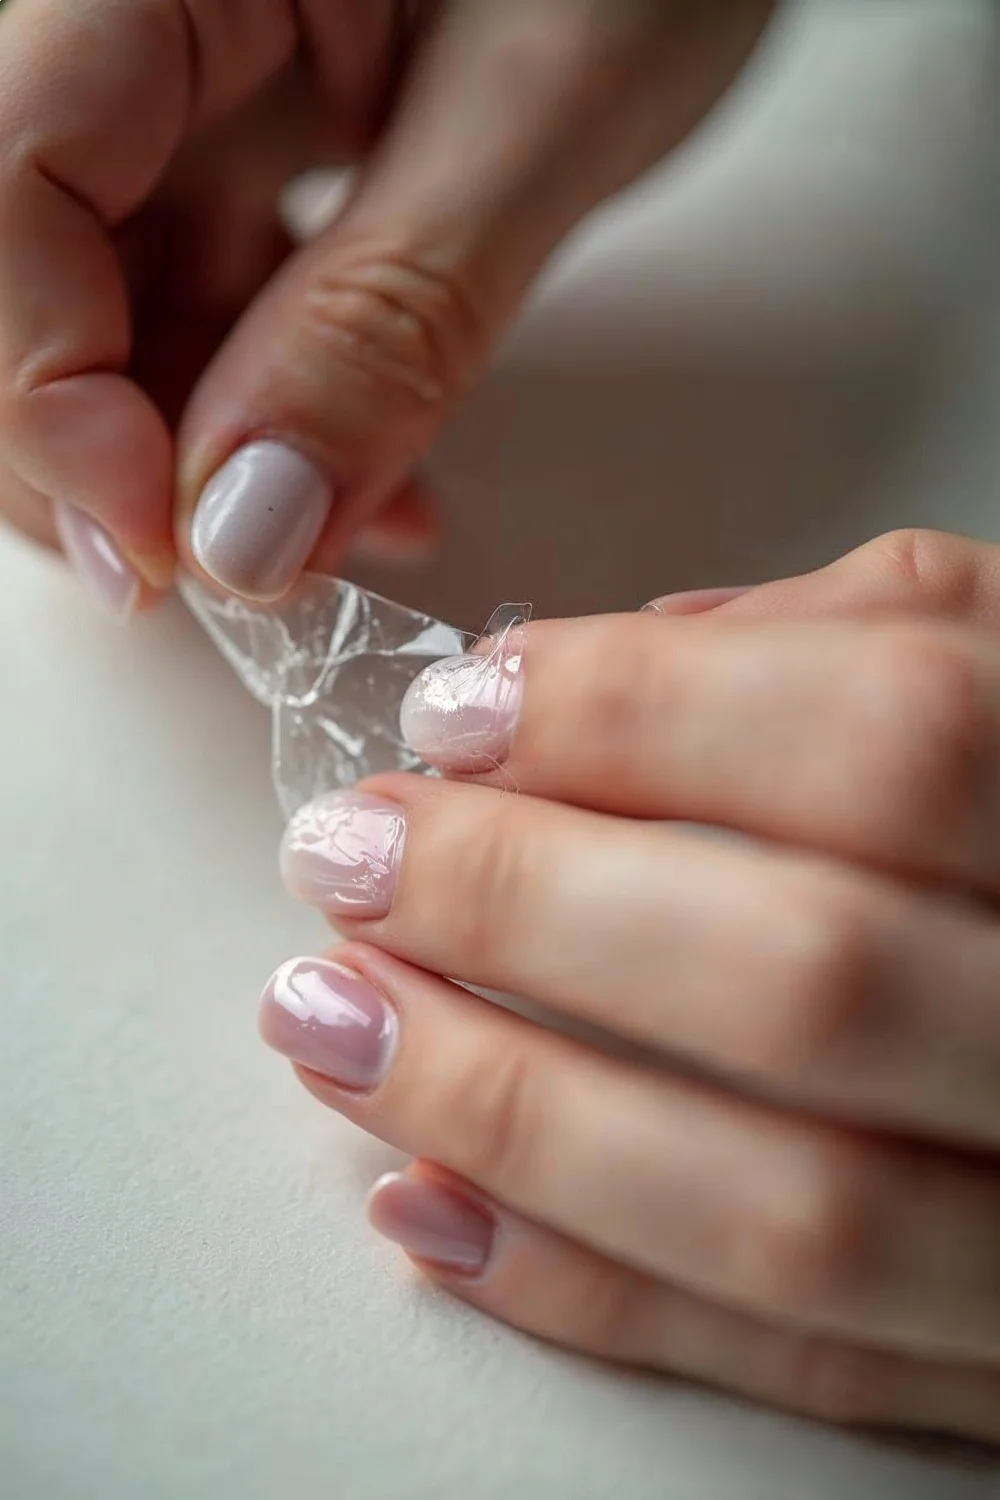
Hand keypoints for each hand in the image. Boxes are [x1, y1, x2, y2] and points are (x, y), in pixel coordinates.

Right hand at [0, 0, 773, 615]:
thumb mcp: (539, 115)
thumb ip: (388, 321)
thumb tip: (246, 527)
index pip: (10, 184)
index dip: (47, 393)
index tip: (164, 545)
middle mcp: (147, 27)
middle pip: (36, 272)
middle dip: (115, 451)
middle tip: (235, 573)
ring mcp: (197, 97)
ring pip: (121, 318)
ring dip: (216, 465)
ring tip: (348, 538)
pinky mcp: (260, 160)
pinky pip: (221, 318)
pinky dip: (284, 426)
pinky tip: (373, 484)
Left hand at [261, 529, 999, 1438]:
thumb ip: (876, 637)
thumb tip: (641, 647)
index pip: (887, 741)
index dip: (634, 714)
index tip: (457, 712)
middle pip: (806, 976)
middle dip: (528, 907)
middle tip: (351, 857)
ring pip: (788, 1215)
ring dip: (509, 1118)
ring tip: (332, 1026)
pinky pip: (798, 1369)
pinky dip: (583, 1292)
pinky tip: (427, 1204)